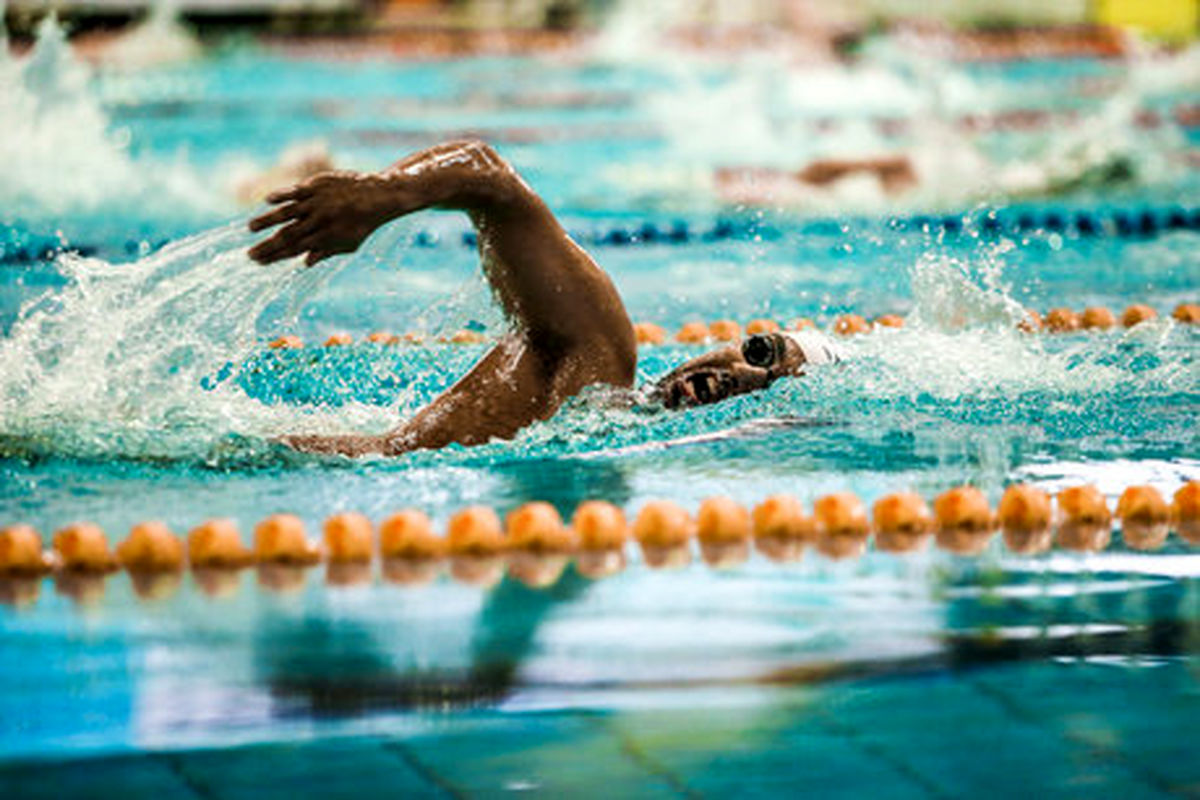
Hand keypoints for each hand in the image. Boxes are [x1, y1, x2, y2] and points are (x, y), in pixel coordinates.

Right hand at [248, 171, 394, 265]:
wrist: (379, 196)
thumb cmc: (362, 223)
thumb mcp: (348, 244)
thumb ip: (326, 252)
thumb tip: (304, 263)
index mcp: (326, 238)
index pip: (295, 250)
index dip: (275, 257)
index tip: (258, 262)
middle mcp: (320, 221)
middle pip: (288, 235)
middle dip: (267, 246)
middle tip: (249, 254)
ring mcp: (318, 202)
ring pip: (288, 213)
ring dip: (267, 221)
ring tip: (250, 229)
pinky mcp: (318, 185)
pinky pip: (296, 191)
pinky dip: (282, 195)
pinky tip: (267, 201)